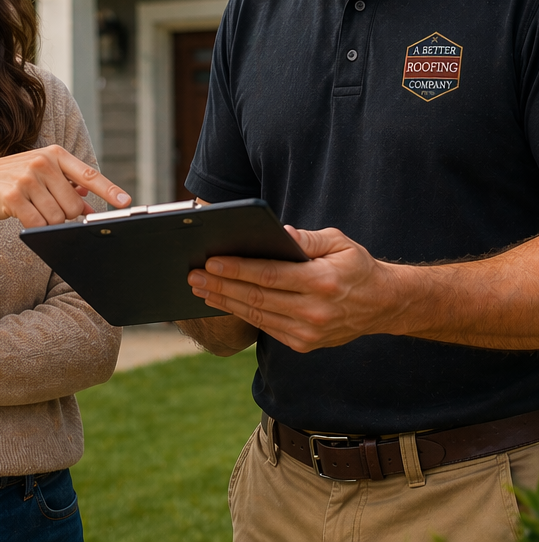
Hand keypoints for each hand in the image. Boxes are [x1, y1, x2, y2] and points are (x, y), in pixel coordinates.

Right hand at [0, 144, 130, 232]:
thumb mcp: (44, 176)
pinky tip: (25, 217)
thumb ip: (69, 188)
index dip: (109, 189)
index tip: (126, 201)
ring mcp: (27, 178)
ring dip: (49, 222)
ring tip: (34, 210)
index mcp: (55, 154)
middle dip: (65, 215)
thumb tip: (91, 209)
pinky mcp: (13, 196)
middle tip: (48, 208)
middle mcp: (42, 162)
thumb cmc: (17, 181)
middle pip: (73, 206)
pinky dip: (36, 228)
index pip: (88, 174)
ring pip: (57, 217)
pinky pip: (38, 224)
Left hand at [186, 226, 403, 352]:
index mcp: (322, 282)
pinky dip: (241, 314)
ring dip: (224, 301)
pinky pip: (265, 327)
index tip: (211, 262)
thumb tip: (278, 232)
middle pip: (256, 297)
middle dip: (221, 286)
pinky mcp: (304, 343)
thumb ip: (307, 238)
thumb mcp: (338, 242)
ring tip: (199, 288)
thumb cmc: (355, 266)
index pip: (270, 275)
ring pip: (257, 315)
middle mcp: (314, 311)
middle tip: (193, 275)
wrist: (382, 305)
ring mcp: (309, 332)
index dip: (237, 269)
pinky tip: (222, 302)